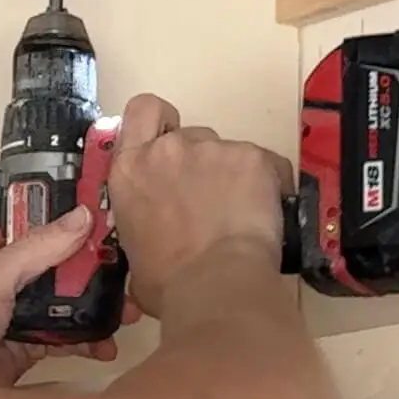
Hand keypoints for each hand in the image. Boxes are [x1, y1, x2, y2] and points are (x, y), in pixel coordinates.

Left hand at [0, 182, 142, 387]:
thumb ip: (37, 248)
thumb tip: (84, 216)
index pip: (5, 192)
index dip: (38, 178)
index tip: (83, 170)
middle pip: (46, 241)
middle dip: (85, 245)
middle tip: (126, 244)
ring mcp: (13, 302)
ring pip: (61, 287)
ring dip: (95, 295)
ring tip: (130, 304)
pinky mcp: (27, 338)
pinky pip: (64, 329)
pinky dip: (87, 336)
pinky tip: (108, 343)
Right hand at [109, 95, 292, 314]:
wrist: (215, 286)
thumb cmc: (170, 283)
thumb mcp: (133, 255)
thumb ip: (142, 229)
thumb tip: (154, 246)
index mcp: (130, 171)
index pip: (141, 112)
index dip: (157, 121)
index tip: (168, 139)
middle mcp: (167, 150)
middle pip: (189, 136)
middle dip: (200, 162)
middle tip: (209, 198)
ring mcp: (211, 149)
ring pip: (226, 151)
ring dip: (233, 175)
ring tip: (240, 213)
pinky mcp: (252, 157)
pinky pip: (265, 163)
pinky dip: (268, 183)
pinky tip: (265, 213)